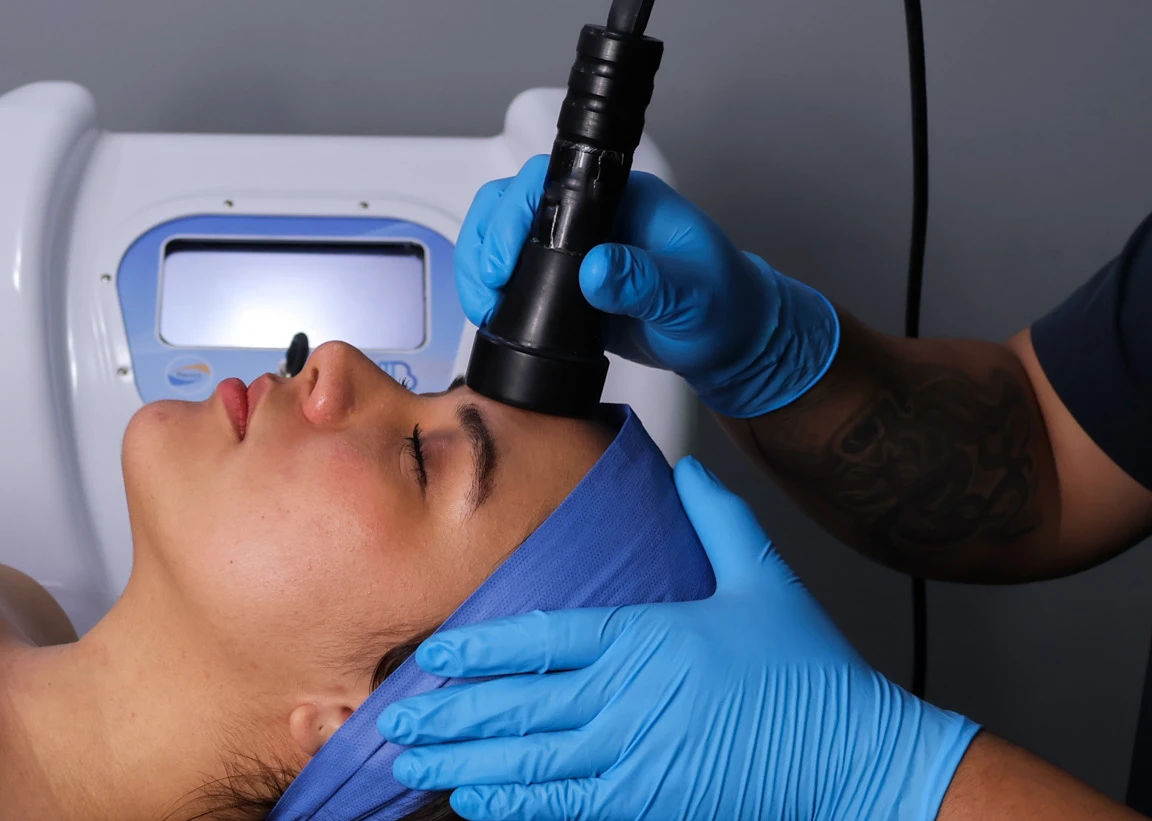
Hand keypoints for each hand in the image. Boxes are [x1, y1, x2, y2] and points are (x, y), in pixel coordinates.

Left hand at [377, 457, 979, 820]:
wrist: (860, 759)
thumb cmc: (813, 678)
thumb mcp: (764, 580)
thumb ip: (719, 519)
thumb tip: (691, 467)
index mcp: (647, 639)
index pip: (542, 638)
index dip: (480, 647)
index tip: (432, 653)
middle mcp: (629, 698)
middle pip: (517, 703)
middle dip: (448, 711)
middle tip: (393, 716)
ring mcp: (635, 756)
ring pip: (528, 758)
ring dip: (463, 758)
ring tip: (410, 759)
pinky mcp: (649, 800)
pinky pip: (566, 804)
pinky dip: (515, 801)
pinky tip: (472, 799)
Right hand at [456, 156, 839, 417]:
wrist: (730, 343)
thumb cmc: (725, 308)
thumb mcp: (691, 296)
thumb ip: (646, 282)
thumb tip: (596, 270)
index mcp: (624, 199)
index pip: (552, 181)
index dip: (516, 212)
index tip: (506, 259)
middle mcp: (594, 216)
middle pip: (514, 202)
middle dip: (487, 240)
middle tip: (489, 286)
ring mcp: (575, 247)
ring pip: (506, 235)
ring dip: (483, 264)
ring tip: (486, 304)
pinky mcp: (565, 281)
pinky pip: (516, 273)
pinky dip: (494, 290)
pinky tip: (494, 313)